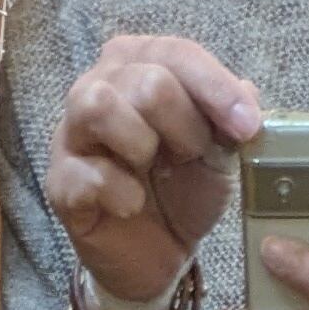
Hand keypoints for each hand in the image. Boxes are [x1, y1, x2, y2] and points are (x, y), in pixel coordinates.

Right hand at [45, 33, 263, 306]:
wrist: (158, 255)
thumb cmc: (182, 191)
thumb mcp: (219, 153)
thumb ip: (230, 119)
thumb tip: (247, 94)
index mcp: (139, 64)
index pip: (176, 53)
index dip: (216, 88)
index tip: (248, 127)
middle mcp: (98, 85)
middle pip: (146, 80)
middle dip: (184, 125)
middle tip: (191, 156)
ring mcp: (72, 133)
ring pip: (99, 104)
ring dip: (143, 143)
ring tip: (156, 170)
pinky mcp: (61, 182)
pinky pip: (87, 174)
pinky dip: (121, 193)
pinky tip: (133, 204)